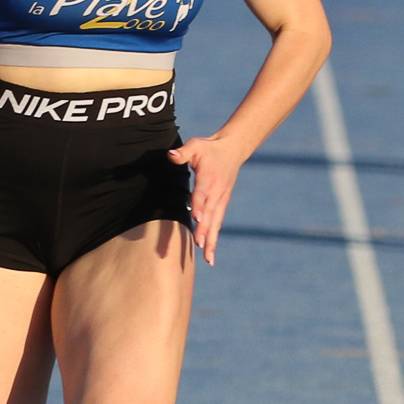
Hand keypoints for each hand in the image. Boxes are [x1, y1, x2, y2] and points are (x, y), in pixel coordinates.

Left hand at [166, 132, 245, 265]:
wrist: (232, 150)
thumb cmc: (209, 148)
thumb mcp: (196, 145)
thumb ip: (183, 152)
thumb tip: (171, 155)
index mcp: (210, 177)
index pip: (203, 192)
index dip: (199, 204)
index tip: (196, 217)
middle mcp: (218, 191)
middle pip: (210, 212)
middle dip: (204, 229)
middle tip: (198, 244)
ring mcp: (222, 200)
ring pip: (216, 222)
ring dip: (211, 240)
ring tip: (208, 258)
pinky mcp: (222, 205)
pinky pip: (218, 224)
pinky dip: (214, 240)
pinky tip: (210, 255)